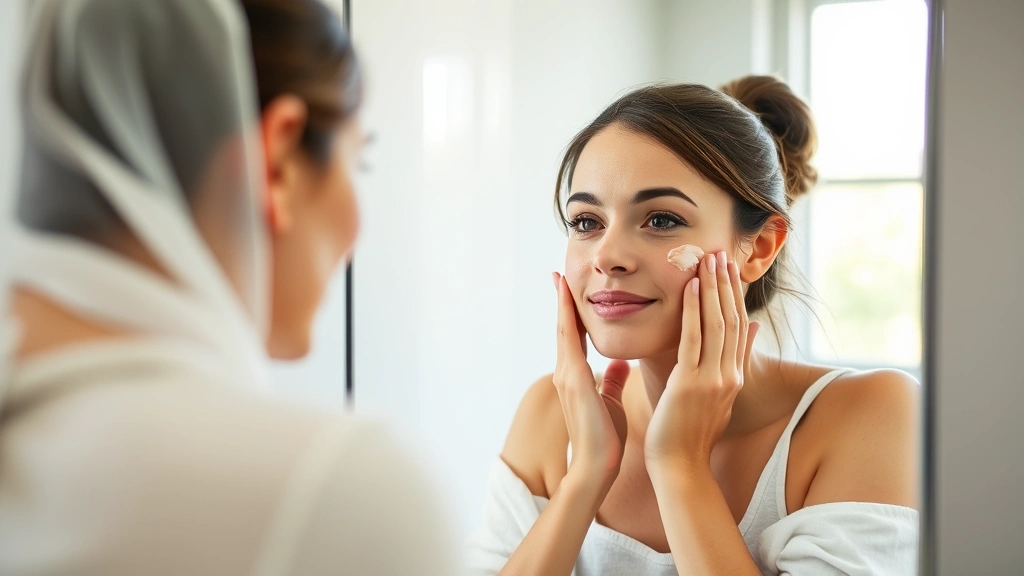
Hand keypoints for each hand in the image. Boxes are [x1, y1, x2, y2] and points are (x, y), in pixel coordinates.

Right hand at [551, 272, 631, 494]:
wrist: (597, 466)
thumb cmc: (606, 438)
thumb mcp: (611, 400)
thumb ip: (613, 379)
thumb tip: (621, 363)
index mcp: (577, 376)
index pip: (575, 336)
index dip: (573, 312)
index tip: (571, 288)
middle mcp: (567, 371)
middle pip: (564, 327)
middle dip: (561, 300)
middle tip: (559, 273)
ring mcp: (567, 374)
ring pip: (564, 329)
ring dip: (562, 302)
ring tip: (560, 278)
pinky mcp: (573, 379)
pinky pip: (569, 340)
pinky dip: (568, 317)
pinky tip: (569, 301)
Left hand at [644, 252, 758, 473]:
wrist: (680, 466)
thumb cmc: (690, 432)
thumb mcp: (720, 395)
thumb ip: (735, 361)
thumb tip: (752, 328)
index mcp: (734, 377)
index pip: (737, 326)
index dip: (733, 295)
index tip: (729, 268)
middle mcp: (729, 375)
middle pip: (730, 319)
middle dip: (725, 284)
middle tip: (720, 252)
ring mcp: (712, 379)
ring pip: (715, 324)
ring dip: (711, 289)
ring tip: (707, 259)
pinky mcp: (691, 384)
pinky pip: (692, 339)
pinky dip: (692, 310)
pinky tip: (689, 287)